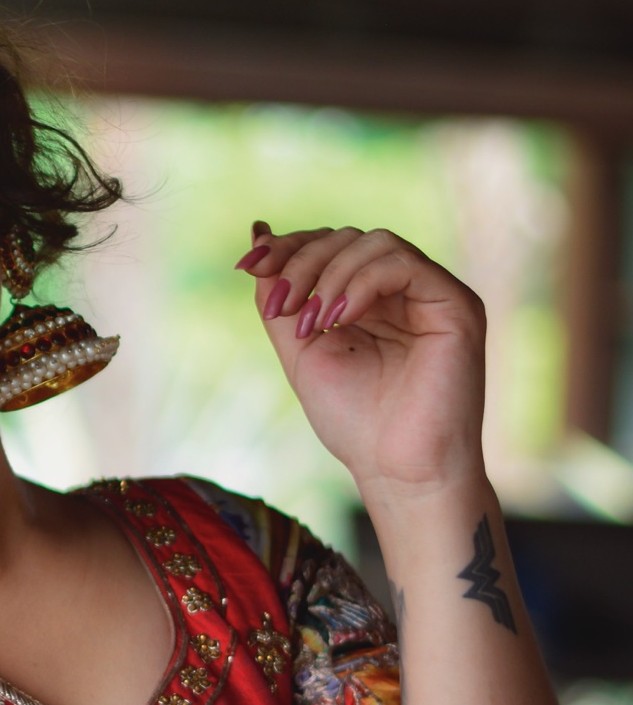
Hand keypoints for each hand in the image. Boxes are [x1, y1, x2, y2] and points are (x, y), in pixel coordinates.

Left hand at [236, 222, 485, 496]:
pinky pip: (403, 263)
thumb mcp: (301, 349)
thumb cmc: (356, 422)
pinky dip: (362, 282)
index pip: (330, 245)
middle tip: (280, 305)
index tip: (247, 264)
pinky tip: (340, 316)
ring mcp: (432, 295)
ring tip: (312, 322)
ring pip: (375, 241)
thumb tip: (259, 233)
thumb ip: (280, 297)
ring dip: (329, 273)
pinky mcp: (456, 304)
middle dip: (302, 261)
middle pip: (348, 237)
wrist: (398, 471)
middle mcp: (403, 291)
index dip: (288, 247)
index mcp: (370, 300)